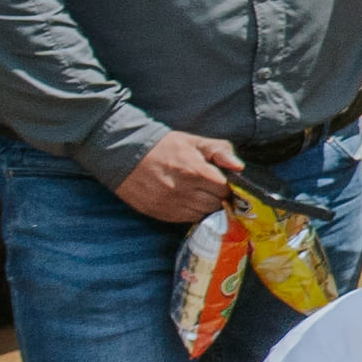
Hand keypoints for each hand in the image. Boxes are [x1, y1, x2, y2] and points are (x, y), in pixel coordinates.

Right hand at [110, 131, 246, 226]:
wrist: (123, 153)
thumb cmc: (164, 146)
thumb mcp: (194, 141)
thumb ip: (220, 151)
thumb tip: (239, 167)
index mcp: (194, 171)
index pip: (224, 189)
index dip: (226, 185)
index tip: (222, 181)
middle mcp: (182, 191)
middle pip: (215, 204)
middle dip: (217, 196)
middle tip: (210, 187)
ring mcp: (169, 204)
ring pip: (202, 214)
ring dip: (205, 206)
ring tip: (197, 193)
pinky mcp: (158, 212)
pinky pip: (185, 219)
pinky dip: (190, 212)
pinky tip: (186, 199)